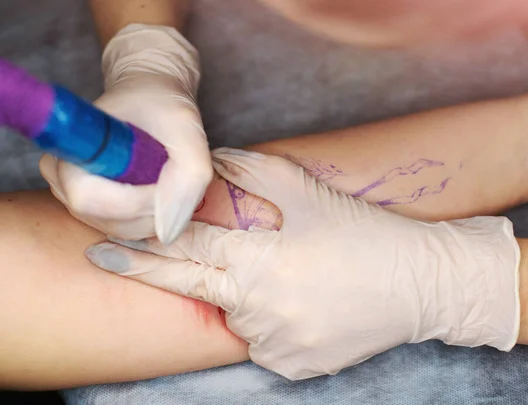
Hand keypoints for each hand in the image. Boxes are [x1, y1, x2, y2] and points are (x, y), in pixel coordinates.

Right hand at [40, 24, 211, 243]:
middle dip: (157, 205)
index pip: (91, 201)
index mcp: (68, 154)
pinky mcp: (101, 214)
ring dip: (161, 210)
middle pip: (112, 221)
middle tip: (176, 171)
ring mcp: (80, 203)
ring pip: (128, 230)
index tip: (168, 173)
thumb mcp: (184, 125)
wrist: (151, 99)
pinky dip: (159, 214)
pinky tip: (163, 185)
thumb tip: (169, 231)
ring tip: (170, 173)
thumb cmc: (161, 104)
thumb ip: (187, 173)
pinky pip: (135, 229)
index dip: (137, 199)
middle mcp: (64, 184)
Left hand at [86, 148, 520, 379]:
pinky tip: (301, 303)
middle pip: (192, 288)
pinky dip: (268, 322)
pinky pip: (262, 342)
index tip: (103, 245)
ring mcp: (276, 346)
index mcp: (261, 264)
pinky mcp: (293, 367)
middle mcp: (260, 311)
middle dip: (149, 273)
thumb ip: (254, 171)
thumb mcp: (310, 193)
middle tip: (106, 260)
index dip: (143, 246)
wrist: (421, 285)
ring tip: (286, 276)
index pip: (187, 253)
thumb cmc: (366, 234)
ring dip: (239, 295)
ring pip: (234, 316)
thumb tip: (213, 159)